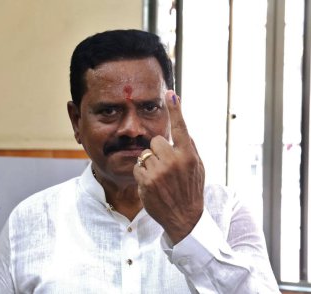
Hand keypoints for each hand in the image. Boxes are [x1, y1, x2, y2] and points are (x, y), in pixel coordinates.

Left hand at [133, 90, 204, 244]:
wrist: (185, 218)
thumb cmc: (191, 191)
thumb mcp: (198, 169)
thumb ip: (190, 149)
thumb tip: (183, 131)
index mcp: (189, 156)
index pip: (181, 128)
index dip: (176, 109)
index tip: (170, 93)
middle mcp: (175, 161)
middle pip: (156, 141)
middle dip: (158, 151)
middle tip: (165, 166)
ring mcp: (160, 171)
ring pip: (145, 154)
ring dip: (149, 164)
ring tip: (160, 178)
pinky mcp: (147, 181)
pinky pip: (138, 167)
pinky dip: (142, 175)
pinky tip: (152, 185)